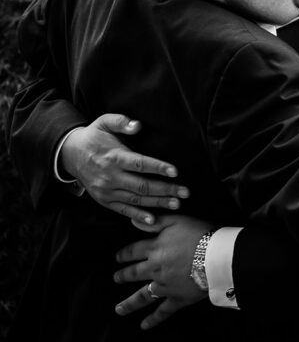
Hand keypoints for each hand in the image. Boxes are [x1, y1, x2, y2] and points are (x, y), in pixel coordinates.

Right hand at [62, 113, 185, 224]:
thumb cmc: (94, 137)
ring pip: (136, 199)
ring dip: (157, 202)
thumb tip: (137, 125)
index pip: (139, 163)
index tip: (175, 171)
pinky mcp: (104, 200)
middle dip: (165, 189)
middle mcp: (110, 176)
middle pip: (141, 185)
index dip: (158, 167)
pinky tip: (153, 220)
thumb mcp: (104, 122)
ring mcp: (107, 191)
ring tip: (177, 204)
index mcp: (114, 157)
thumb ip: (121, 121)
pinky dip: (138, 216)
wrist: (70, 154)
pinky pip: (123, 210)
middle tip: (185, 192)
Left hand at [113, 214, 211, 328]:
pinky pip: (163, 311)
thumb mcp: (177, 221)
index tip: (118, 257)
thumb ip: (156, 222)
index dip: (124, 254)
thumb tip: (133, 220)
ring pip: (143, 296)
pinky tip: (144, 325)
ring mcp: (165, 286)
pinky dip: (153, 319)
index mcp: (155, 249)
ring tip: (119, 309)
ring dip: (129, 303)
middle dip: (123, 276)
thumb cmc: (200, 235)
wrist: (217, 256)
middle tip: (116, 278)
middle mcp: (155, 269)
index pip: (133, 251)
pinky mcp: (177, 298)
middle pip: (134, 274)